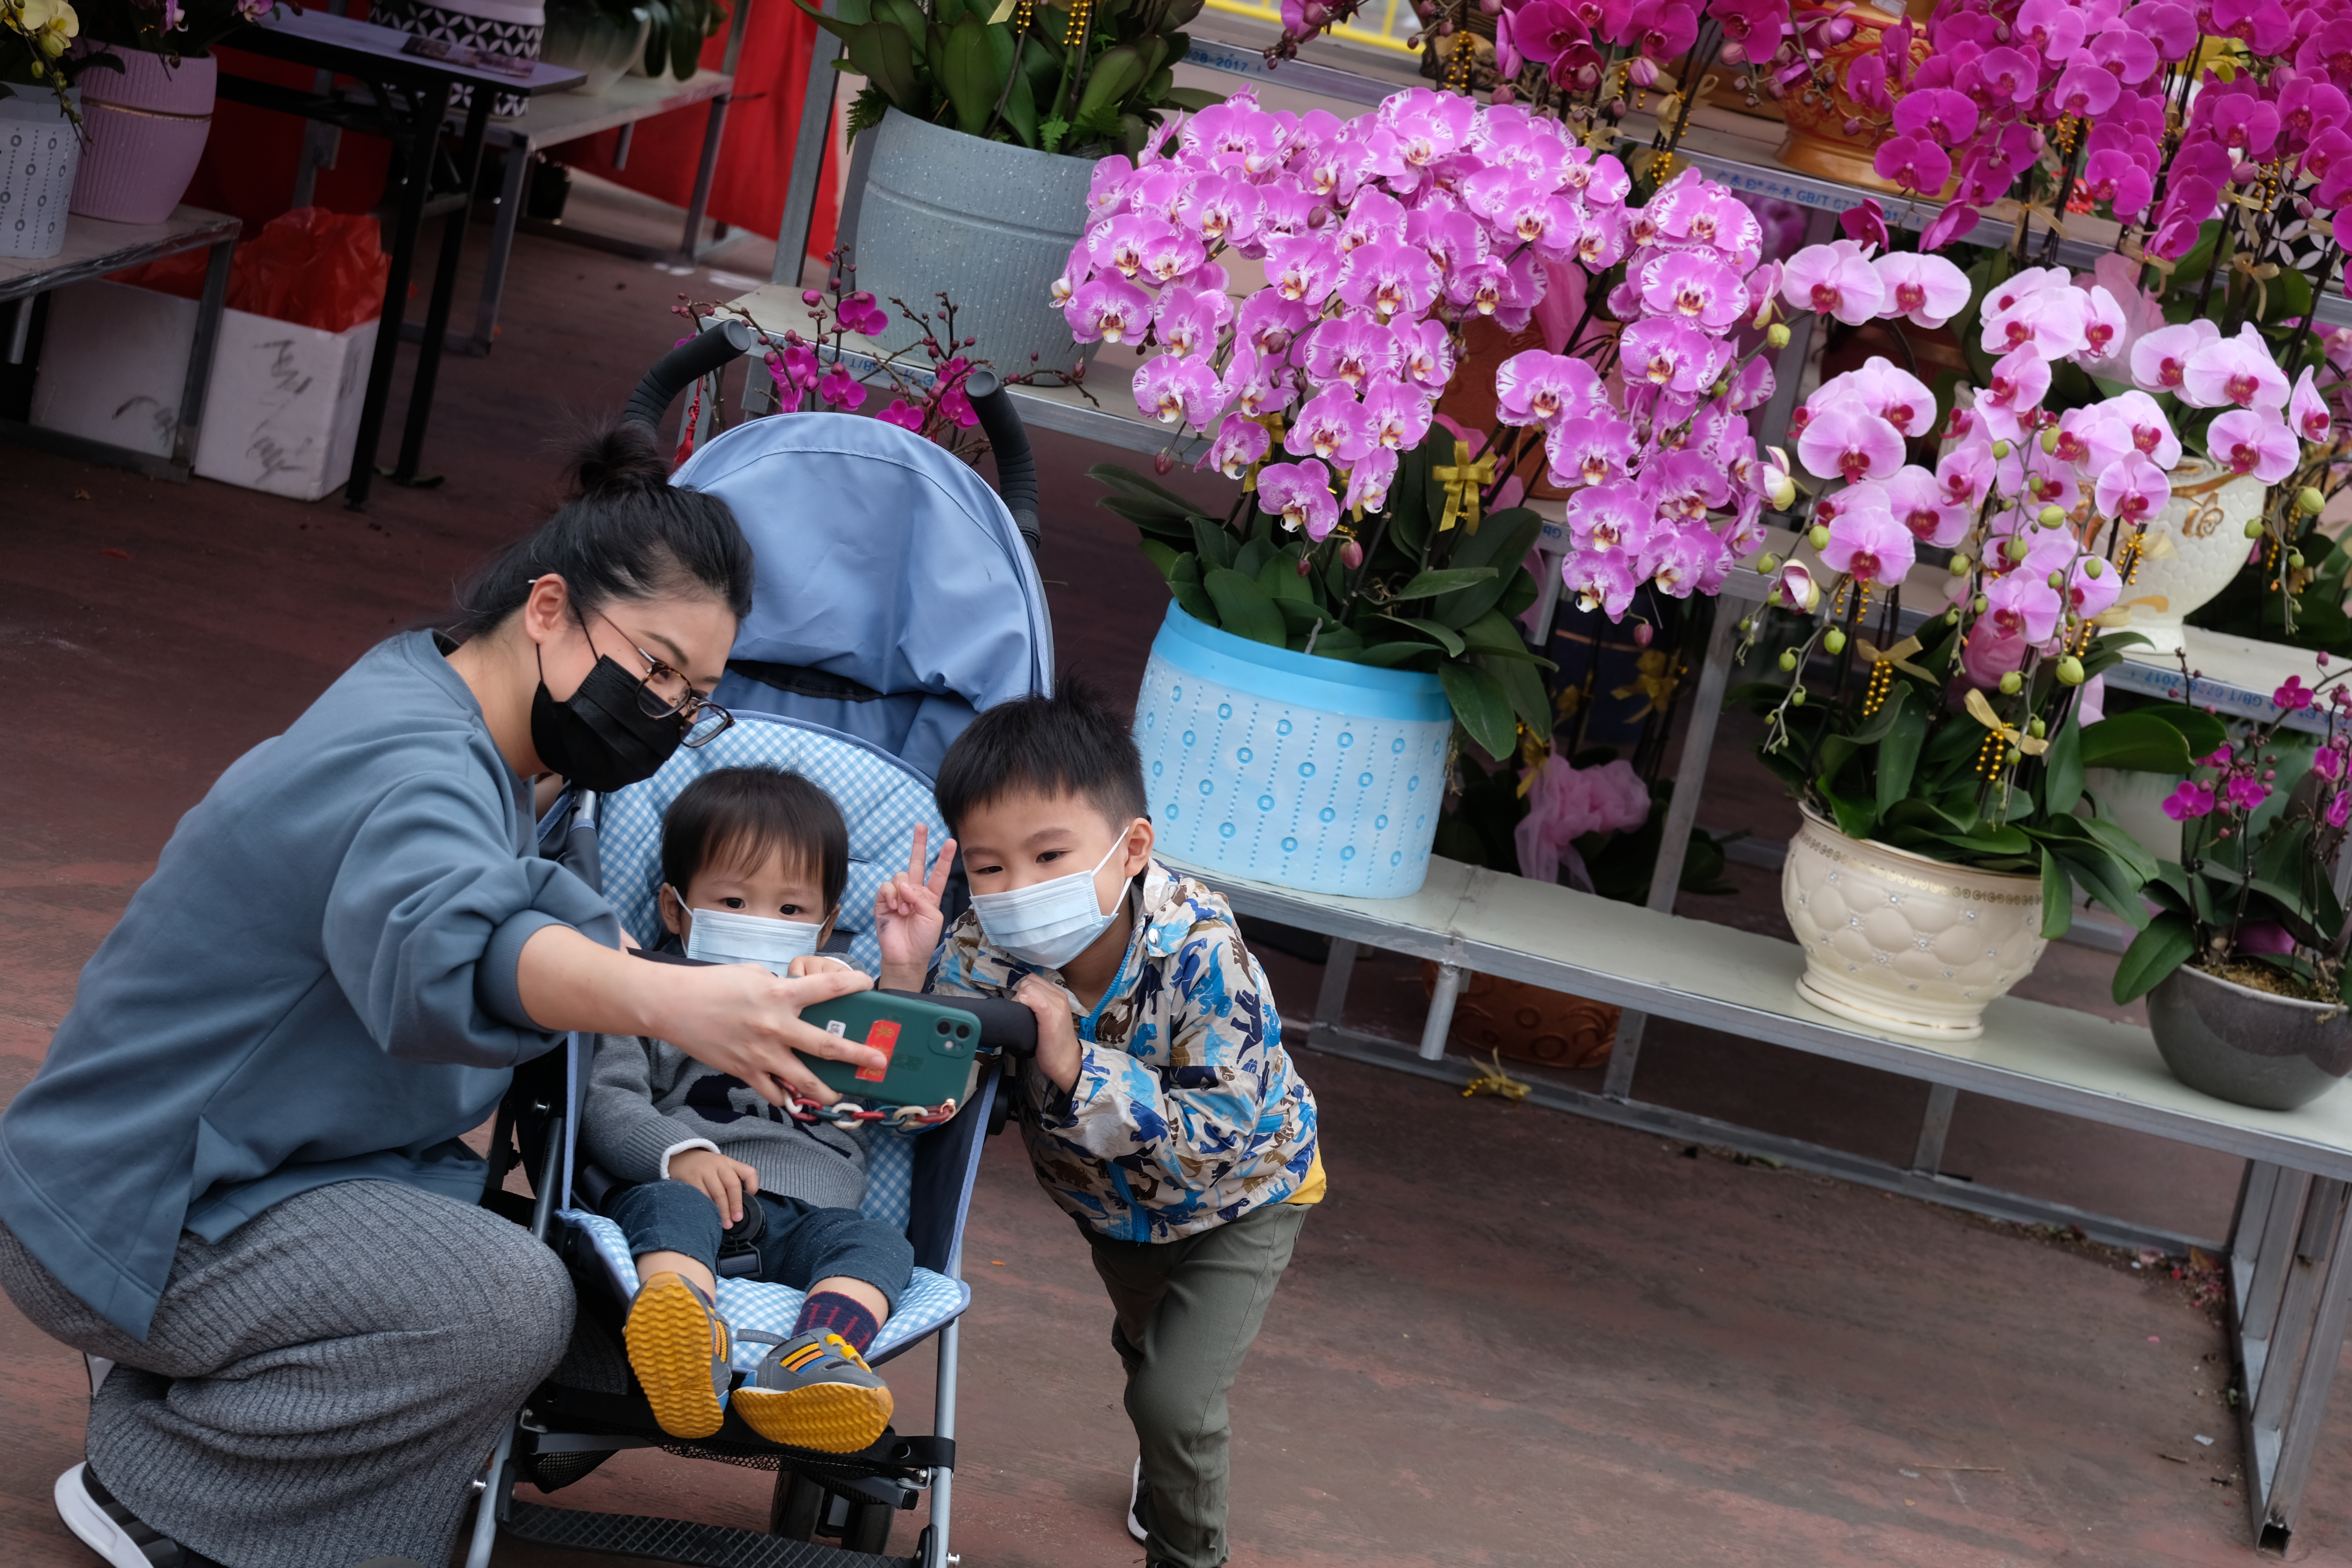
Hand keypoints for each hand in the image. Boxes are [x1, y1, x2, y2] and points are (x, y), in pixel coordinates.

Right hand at [515, 925, 880, 1102]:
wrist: (672, 1006)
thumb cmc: (712, 984)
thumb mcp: (752, 974)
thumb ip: (779, 986)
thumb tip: (796, 995)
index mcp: (779, 994)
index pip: (827, 988)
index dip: (853, 985)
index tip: (869, 984)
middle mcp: (775, 1026)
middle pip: (826, 1046)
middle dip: (857, 1056)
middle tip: (879, 1062)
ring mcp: (760, 1053)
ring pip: (802, 1080)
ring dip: (825, 1091)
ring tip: (839, 1097)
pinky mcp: (744, 1071)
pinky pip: (772, 1092)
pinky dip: (785, 1098)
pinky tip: (797, 1101)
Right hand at [669, 1147, 759, 1225]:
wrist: (683, 1159)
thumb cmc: (707, 1169)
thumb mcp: (722, 1168)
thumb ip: (732, 1182)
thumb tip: (738, 1207)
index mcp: (730, 1163)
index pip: (748, 1172)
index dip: (753, 1185)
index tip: (751, 1197)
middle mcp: (719, 1165)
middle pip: (732, 1185)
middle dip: (735, 1204)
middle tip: (737, 1219)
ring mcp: (705, 1171)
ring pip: (718, 1193)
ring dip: (722, 1211)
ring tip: (725, 1223)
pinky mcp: (692, 1179)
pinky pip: (703, 1196)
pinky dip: (708, 1207)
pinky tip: (710, 1216)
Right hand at [877, 824, 955, 990]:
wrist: (906, 955)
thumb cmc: (923, 939)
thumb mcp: (933, 917)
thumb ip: (923, 898)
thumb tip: (905, 886)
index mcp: (930, 895)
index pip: (938, 872)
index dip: (944, 858)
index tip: (951, 841)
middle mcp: (914, 892)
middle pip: (916, 863)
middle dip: (919, 844)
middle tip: (921, 826)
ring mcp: (898, 895)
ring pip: (900, 876)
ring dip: (903, 892)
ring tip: (904, 910)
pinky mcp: (883, 901)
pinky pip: (886, 886)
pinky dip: (892, 895)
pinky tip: (895, 907)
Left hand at [1013, 972, 1082, 1092]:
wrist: (1065, 1061)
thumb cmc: (1054, 1042)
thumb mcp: (1049, 1017)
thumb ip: (1039, 1004)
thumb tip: (1021, 998)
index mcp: (1059, 995)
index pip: (1034, 979)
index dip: (1023, 990)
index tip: (1022, 1006)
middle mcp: (1059, 997)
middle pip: (1029, 981)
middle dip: (1019, 993)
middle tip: (1020, 1011)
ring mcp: (1056, 1006)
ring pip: (1029, 987)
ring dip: (1019, 999)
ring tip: (1021, 1015)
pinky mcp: (1050, 1017)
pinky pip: (1036, 1000)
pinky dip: (1026, 1001)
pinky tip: (1023, 1009)